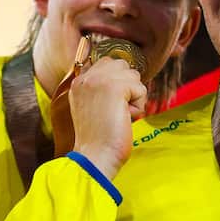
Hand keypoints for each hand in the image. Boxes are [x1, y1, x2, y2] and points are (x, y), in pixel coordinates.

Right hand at [69, 56, 146, 177]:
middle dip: (127, 87)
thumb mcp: (91, 107)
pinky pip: (141, 90)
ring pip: (134, 76)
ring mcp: (100, 80)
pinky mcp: (115, 87)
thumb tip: (127, 79)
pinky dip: (138, 108)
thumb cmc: (97, 140)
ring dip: (134, 98)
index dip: (117, 82)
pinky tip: (124, 120)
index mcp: (78, 82)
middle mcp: (86, 77)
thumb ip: (101, 90)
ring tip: (119, 116)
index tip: (111, 105)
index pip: (106, 63)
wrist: (95, 157)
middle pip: (122, 65)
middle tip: (116, 111)